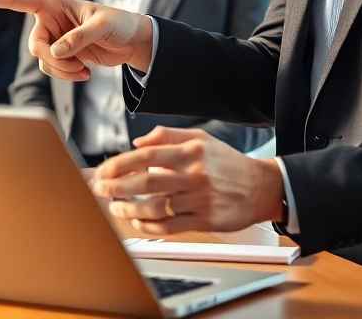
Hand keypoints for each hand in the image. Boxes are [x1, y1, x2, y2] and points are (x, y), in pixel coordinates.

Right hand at [0, 0, 153, 80]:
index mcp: (54, 3)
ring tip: (84, 70)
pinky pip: (51, 69)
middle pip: (34, 45)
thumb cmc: (120, 24)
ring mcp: (54, 38)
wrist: (131, 41)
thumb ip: (78, 38)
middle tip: (74, 64)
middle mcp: (49, 20)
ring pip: (42, 61)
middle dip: (52, 60)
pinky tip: (85, 72)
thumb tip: (56, 52)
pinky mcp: (61, 55)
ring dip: (62, 71)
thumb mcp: (102, 27)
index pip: (17, 0)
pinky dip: (66, 75)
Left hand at [89, 127, 283, 234]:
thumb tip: (138, 141)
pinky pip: (170, 227)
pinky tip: (139, 221)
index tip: (103, 170)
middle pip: (147, 183)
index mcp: (191, 152)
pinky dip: (149, 226)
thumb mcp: (201, 138)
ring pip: (156, 207)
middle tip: (100, 190)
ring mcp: (199, 200)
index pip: (147, 156)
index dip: (121, 164)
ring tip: (116, 207)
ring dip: (130, 209)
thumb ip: (168, 136)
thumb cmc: (228, 162)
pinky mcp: (205, 220)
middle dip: (117, 187)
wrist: (261, 186)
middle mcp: (194, 175)